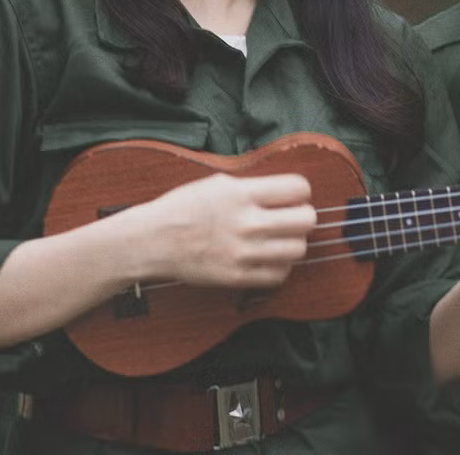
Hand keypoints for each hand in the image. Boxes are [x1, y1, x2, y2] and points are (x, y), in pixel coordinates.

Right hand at [133, 172, 316, 288]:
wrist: (153, 240)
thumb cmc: (182, 208)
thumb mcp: (217, 183)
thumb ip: (252, 186)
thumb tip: (286, 191)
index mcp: (240, 193)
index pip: (297, 188)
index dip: (300, 192)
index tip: (294, 197)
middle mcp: (246, 222)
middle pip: (305, 220)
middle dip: (303, 217)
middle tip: (292, 218)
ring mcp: (243, 252)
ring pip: (298, 249)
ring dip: (293, 242)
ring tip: (280, 239)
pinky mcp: (238, 276)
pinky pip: (279, 275)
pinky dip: (280, 267)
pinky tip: (269, 258)